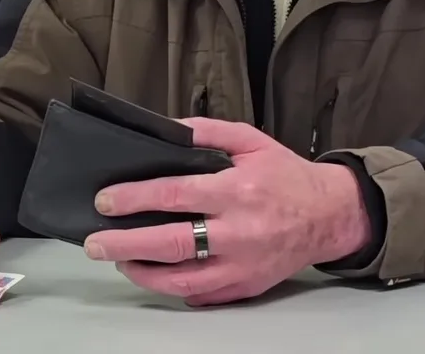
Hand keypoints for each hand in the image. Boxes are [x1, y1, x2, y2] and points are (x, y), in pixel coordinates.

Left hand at [83, 118, 371, 305]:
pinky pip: (202, 295)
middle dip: (125, 244)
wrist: (330, 215)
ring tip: (120, 261)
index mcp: (236, 191)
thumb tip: (168, 129)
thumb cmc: (287, 177)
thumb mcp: (251, 141)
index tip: (106, 201)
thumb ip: (208, 131)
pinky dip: (174, 289)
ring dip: (143, 272)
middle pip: (170, 243)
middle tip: (95, 242)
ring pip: (182, 279)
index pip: (174, 196)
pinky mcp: (245, 287)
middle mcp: (238, 232)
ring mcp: (242, 265)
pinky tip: (155, 275)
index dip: (134, 199)